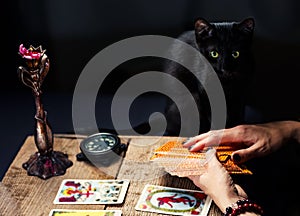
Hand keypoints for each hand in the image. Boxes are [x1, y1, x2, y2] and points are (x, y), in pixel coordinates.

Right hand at [183, 121, 297, 162]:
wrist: (281, 130)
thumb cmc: (272, 140)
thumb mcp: (262, 150)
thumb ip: (246, 154)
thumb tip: (231, 158)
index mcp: (238, 133)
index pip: (216, 138)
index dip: (203, 143)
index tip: (193, 148)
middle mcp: (234, 130)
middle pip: (212, 133)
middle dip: (197, 138)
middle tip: (185, 144)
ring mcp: (235, 130)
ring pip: (214, 133)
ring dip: (202, 137)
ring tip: (191, 142)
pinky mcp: (236, 132)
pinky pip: (219, 135)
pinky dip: (209, 138)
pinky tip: (206, 141)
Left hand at [188, 148, 246, 212]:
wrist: (233, 199)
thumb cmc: (220, 189)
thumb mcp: (213, 167)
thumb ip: (210, 156)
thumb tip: (208, 150)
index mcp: (196, 177)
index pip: (188, 167)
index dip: (188, 159)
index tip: (189, 152)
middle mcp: (203, 179)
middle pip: (200, 165)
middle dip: (203, 157)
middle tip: (204, 150)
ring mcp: (212, 180)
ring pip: (210, 167)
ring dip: (213, 161)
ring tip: (215, 154)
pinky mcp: (221, 181)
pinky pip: (220, 171)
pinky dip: (221, 165)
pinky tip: (224, 161)